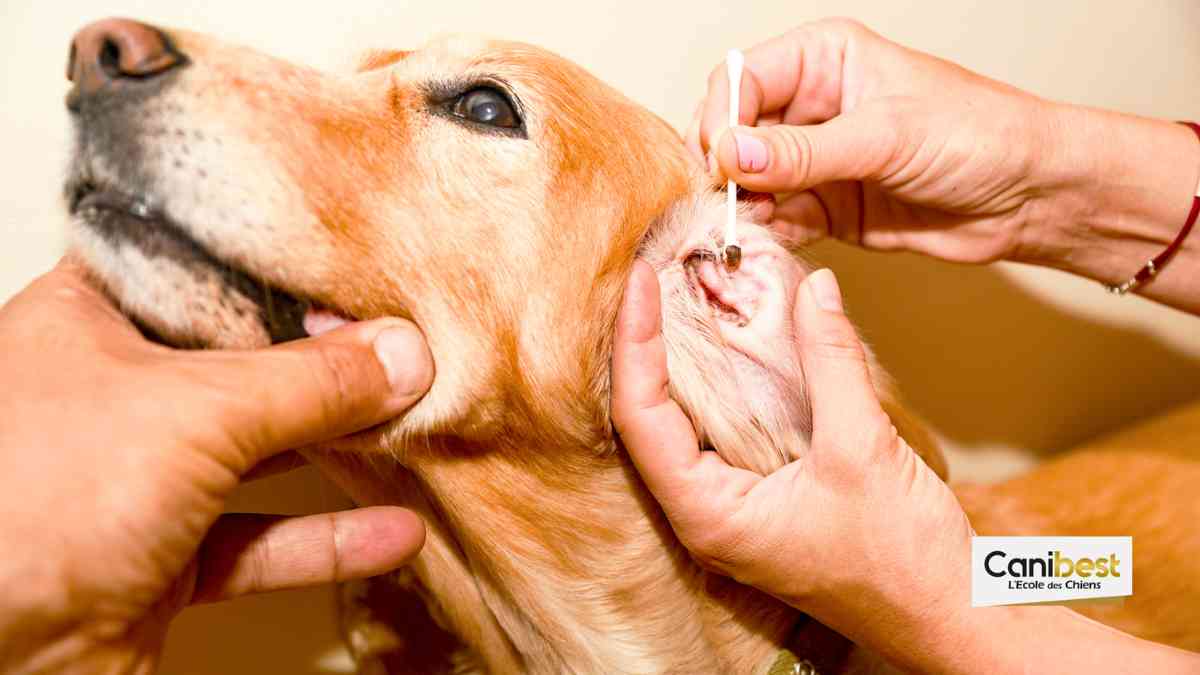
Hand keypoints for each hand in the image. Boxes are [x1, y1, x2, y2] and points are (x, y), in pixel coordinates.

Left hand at [0, 260, 433, 671]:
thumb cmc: (28, 503)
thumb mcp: (195, 411)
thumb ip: (311, 382)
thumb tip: (404, 355)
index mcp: (90, 320)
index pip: (203, 271)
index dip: (282, 268)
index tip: (362, 268)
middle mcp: (113, 394)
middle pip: (245, 364)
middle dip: (330, 366)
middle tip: (409, 352)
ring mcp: (138, 480)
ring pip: (259, 455)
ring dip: (339, 455)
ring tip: (417, 433)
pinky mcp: (160, 560)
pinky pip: (259, 540)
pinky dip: (325, 540)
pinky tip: (390, 534)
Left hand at [612, 262, 976, 670]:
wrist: (954, 620)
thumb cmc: (906, 561)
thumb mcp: (863, 448)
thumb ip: (832, 362)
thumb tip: (812, 286)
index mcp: (708, 515)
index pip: (640, 416)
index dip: (635, 341)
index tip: (642, 277)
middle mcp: (706, 515)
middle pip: (650, 417)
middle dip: (650, 343)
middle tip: (658, 273)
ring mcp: (734, 509)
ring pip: (687, 423)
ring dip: (684, 360)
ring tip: (682, 293)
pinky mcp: (763, 500)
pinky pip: (726, 433)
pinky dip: (726, 384)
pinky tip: (733, 341)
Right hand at [686, 19, 1199, 307]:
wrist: (1028, 197)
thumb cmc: (978, 135)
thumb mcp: (886, 135)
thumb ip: (803, 150)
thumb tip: (731, 155)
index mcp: (821, 59)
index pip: (739, 79)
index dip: (722, 120)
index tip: (723, 164)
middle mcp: (809, 106)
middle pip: (733, 133)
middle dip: (722, 170)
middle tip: (724, 205)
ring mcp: (812, 160)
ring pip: (747, 183)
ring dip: (738, 210)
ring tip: (739, 234)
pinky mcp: (822, 209)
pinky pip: (774, 222)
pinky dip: (763, 238)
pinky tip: (761, 250)